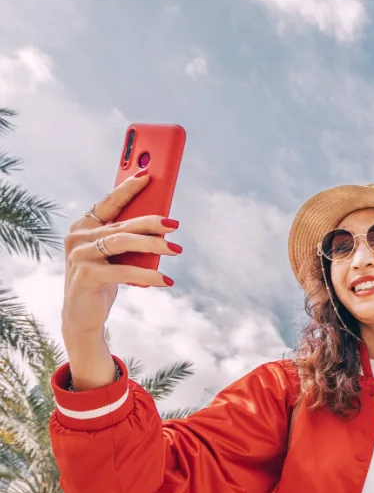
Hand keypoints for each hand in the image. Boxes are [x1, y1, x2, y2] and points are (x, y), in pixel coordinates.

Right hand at [62, 171, 178, 336]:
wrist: (83, 316)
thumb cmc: (103, 281)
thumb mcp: (116, 257)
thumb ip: (127, 239)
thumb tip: (162, 228)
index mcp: (84, 227)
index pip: (109, 203)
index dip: (127, 188)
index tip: (147, 176)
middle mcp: (78, 237)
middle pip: (121, 224)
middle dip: (151, 221)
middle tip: (174, 224)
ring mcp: (79, 255)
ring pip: (122, 242)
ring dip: (153, 245)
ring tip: (176, 249)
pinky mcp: (86, 275)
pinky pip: (123, 271)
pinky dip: (147, 275)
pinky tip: (165, 279)